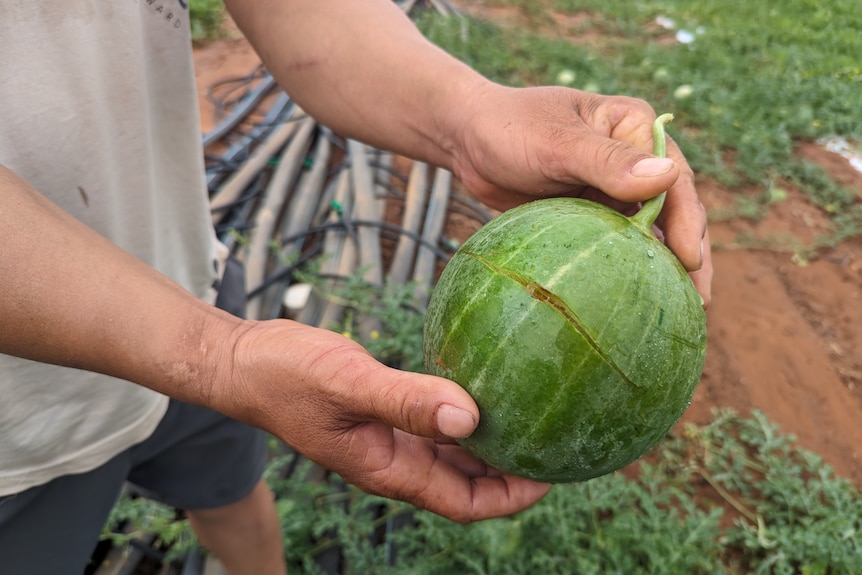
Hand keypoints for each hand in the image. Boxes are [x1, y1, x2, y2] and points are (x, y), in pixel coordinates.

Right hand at [216, 319, 551, 522]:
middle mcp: (393, 460)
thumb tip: (469, 419)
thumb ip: (406, 402)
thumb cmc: (286, 376)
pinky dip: (460, 413)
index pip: (463, 502)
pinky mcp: (382, 412)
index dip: (510, 496)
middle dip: (510, 473)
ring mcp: (387, 438)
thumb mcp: (348, 384)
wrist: (246, 363)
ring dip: (489, 444)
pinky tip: (480, 389)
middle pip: (465, 483)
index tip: (551, 473)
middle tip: (554, 445)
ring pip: (452, 453)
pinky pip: (433, 421)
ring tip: (531, 420)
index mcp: (387, 469)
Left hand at [449, 84, 711, 306]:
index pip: (675, 180)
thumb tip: (666, 177)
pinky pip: (614, 244)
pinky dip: (626, 268)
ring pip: (646, 232)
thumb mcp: (556, 143)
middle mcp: (631, 158)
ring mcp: (611, 188)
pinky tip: (633, 300)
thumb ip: (606, 162)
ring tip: (677, 312)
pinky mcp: (589, 212)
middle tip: (698, 304)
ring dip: (661, 266)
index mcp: (635, 128)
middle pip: (672, 210)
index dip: (688, 223)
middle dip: (687, 254)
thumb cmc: (509, 129)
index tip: (692, 264)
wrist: (465, 139)